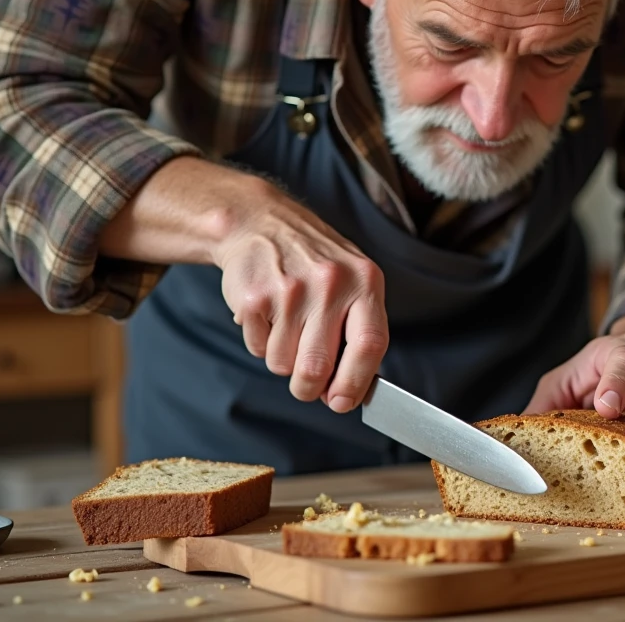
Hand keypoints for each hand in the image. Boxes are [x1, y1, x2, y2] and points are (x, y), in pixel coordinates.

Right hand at [213, 183, 388, 412]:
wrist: (259, 222)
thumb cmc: (314, 261)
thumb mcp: (353, 281)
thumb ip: (356, 332)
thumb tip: (345, 392)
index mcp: (365, 281)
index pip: (370, 344)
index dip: (356, 383)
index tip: (342, 402)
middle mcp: (331, 283)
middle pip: (318, 366)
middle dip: (309, 387)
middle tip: (306, 385)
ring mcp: (291, 290)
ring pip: (283, 364)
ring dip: (282, 359)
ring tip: (286, 326)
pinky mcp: (254, 298)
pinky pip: (257, 348)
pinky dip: (260, 342)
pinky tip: (267, 313)